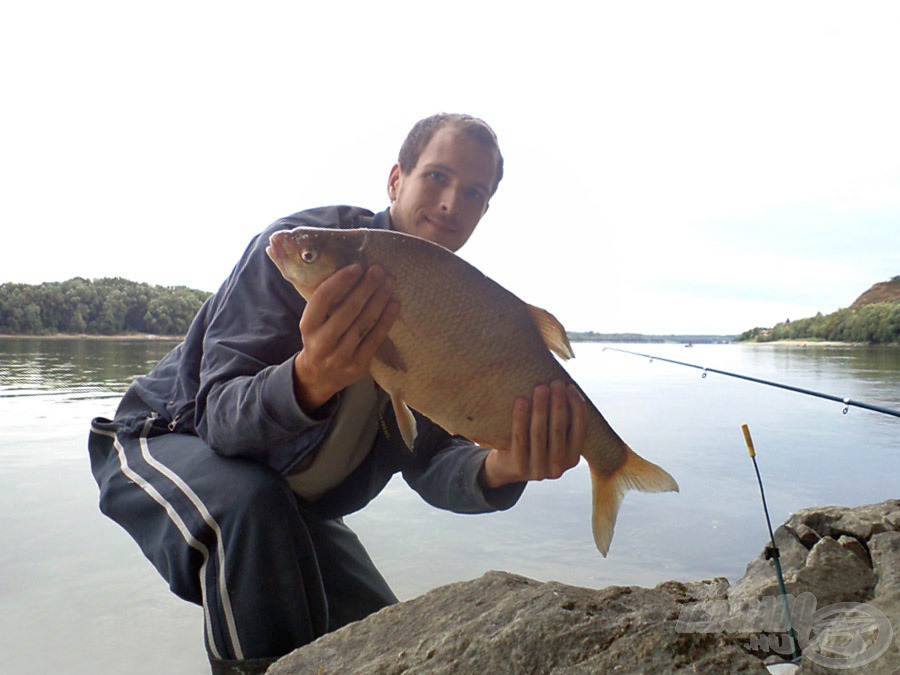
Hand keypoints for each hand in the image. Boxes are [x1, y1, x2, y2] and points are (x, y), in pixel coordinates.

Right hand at [292, 264, 399, 411]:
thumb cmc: (320, 339)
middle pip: (348, 310)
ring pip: (364, 323)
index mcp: (308, 325)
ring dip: (379, 300)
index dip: (340, 280)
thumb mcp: (314, 322)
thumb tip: (354, 271)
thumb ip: (328, 303)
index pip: (322, 298)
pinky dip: (387, 320)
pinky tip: (394, 305)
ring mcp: (341, 355)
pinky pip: (375, 338)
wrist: (318, 377)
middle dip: (366, 287)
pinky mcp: (358, 365)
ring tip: (389, 282)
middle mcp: (322, 341)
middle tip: (379, 270)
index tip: (357, 267)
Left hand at [480, 380, 586, 488]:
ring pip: (539, 433)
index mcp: (572, 459)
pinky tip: (521, 400)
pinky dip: (520, 417)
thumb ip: (561, 421)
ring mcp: (538, 470)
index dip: (577, 407)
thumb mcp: (552, 438)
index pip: (580, 429)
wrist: (506, 467)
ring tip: (540, 388)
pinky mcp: (519, 467)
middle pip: (558, 429)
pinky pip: (519, 438)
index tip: (570, 387)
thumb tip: (568, 387)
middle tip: (555, 383)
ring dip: (540, 407)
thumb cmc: (534, 443)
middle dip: (558, 403)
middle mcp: (558, 468)